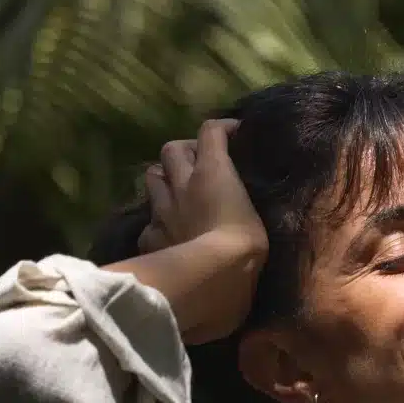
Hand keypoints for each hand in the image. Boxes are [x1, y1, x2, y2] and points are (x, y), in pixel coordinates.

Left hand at [140, 118, 263, 255]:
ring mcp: (161, 210)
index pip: (211, 132)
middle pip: (172, 149)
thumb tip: (238, 196)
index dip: (221, 127)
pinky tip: (168, 233)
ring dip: (164, 179)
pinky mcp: (150, 237)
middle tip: (197, 162)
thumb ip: (240, 198)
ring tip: (176, 191)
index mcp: (212, 172)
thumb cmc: (245, 244)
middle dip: (184, 150)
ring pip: (152, 178)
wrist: (213, 275)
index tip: (234, 132)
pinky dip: (158, 224)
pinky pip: (149, 223)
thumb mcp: (254, 213)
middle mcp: (182, 183)